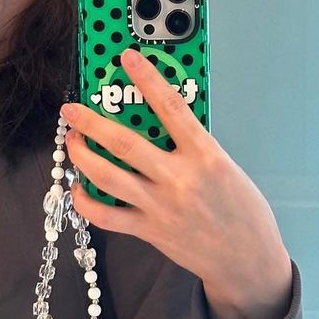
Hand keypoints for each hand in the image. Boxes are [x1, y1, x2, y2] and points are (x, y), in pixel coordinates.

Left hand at [60, 45, 292, 318]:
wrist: (247, 259)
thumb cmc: (242, 210)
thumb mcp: (226, 167)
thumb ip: (193, 146)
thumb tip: (158, 121)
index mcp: (205, 156)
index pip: (171, 108)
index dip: (148, 79)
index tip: (128, 58)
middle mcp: (179, 180)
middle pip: (124, 144)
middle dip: (91, 123)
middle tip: (71, 109)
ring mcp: (160, 207)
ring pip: (107, 177)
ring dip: (82, 156)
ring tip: (72, 141)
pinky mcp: (148, 231)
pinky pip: (106, 216)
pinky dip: (85, 200)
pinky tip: (79, 187)